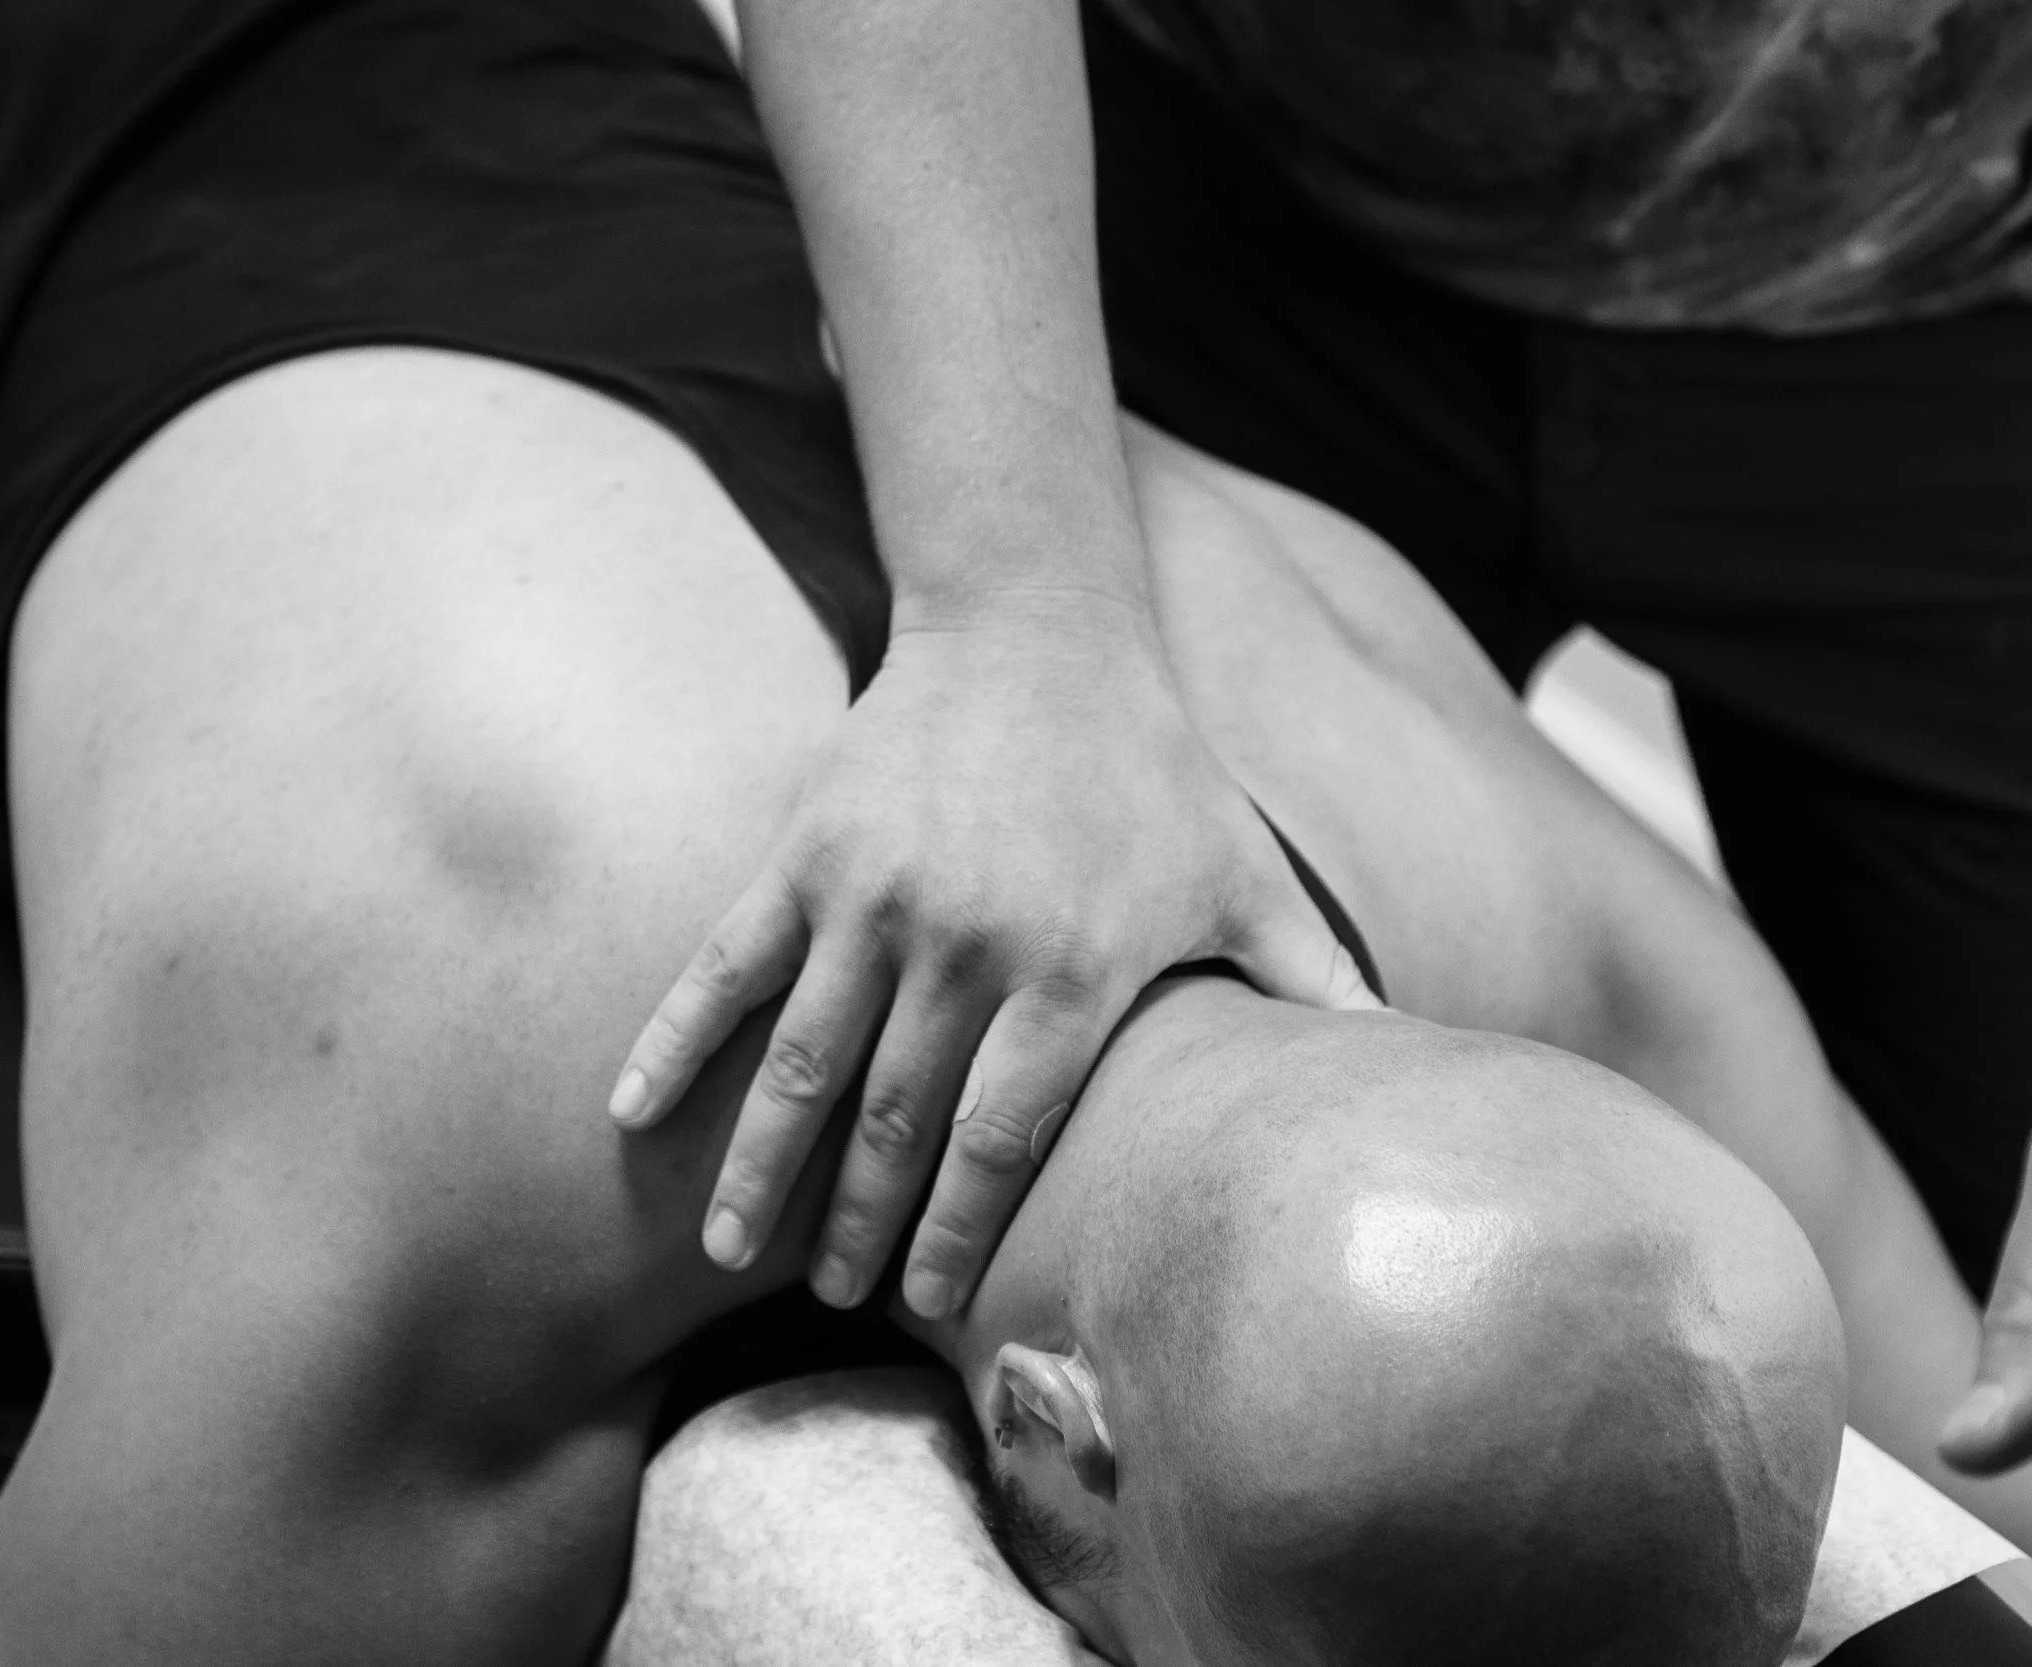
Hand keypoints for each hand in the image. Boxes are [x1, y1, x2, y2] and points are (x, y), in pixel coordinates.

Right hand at [608, 598, 1378, 1316]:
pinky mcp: (805, 854)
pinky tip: (632, 1113)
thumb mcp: (1243, 872)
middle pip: (899, 1128)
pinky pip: (724, 966)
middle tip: (840, 1297)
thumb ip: (1312, 979)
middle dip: (864, 1228)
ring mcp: (873, 899)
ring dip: (762, 1174)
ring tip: (730, 1253)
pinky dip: (675, 1041)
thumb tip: (1399, 1064)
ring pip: (805, 1070)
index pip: (1003, 1141)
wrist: (1036, 627)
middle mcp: (966, 946)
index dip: (963, 1234)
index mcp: (1074, 970)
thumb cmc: (1151, 764)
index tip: (937, 1303)